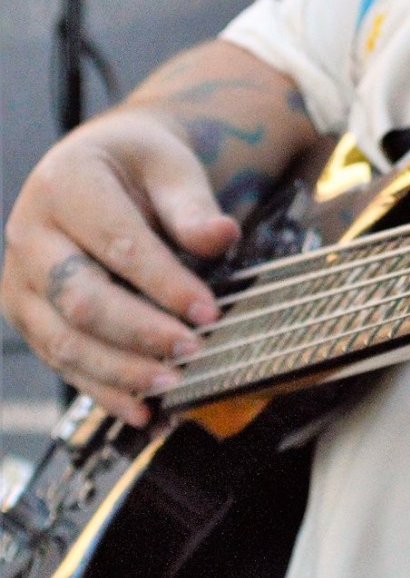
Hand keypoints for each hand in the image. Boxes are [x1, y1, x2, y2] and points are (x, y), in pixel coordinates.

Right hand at [1, 111, 238, 423]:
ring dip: (121, 372)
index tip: (210, 312)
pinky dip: (103, 391)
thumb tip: (221, 236)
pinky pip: (60, 362)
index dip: (165, 284)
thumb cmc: (138, 167)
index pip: (118, 244)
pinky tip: (144, 411)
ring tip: (174, 385)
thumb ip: (192, 207)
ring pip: (64, 341)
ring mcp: (20, 280)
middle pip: (81, 300)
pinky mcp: (27, 316)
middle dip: (141, 333)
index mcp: (64, 184)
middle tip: (194, 350)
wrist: (99, 170)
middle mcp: (29, 234)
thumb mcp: (170, 167)